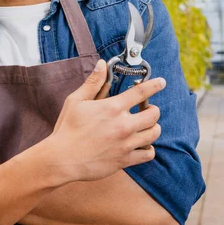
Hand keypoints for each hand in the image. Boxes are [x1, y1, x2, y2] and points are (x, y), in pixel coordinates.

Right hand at [46, 59, 163, 182]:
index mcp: (112, 108)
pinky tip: (142, 144)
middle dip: (153, 109)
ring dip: (153, 127)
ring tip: (145, 126)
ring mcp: (126, 143)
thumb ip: (93, 82)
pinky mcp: (125, 160)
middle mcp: (123, 125)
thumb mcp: (76, 100)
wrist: (62, 159)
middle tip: (147, 109)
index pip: (141, 92)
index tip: (161, 82)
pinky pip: (148, 154)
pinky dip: (149, 148)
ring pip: (154, 133)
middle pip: (153, 114)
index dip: (155, 85)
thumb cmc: (67, 128)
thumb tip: (102, 64)